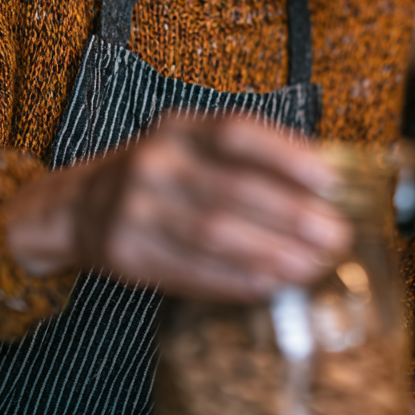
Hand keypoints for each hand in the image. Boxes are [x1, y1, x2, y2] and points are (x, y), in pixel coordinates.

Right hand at [6, 111, 352, 300]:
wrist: (78, 206)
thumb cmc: (162, 178)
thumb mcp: (193, 148)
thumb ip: (249, 160)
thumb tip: (327, 186)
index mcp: (180, 129)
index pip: (236, 133)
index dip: (285, 155)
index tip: (330, 179)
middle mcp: (154, 162)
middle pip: (232, 188)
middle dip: (292, 215)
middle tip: (335, 235)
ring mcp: (135, 208)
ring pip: (213, 233)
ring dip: (269, 253)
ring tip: (311, 266)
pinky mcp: (126, 254)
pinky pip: (190, 270)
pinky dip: (234, 280)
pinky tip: (268, 286)